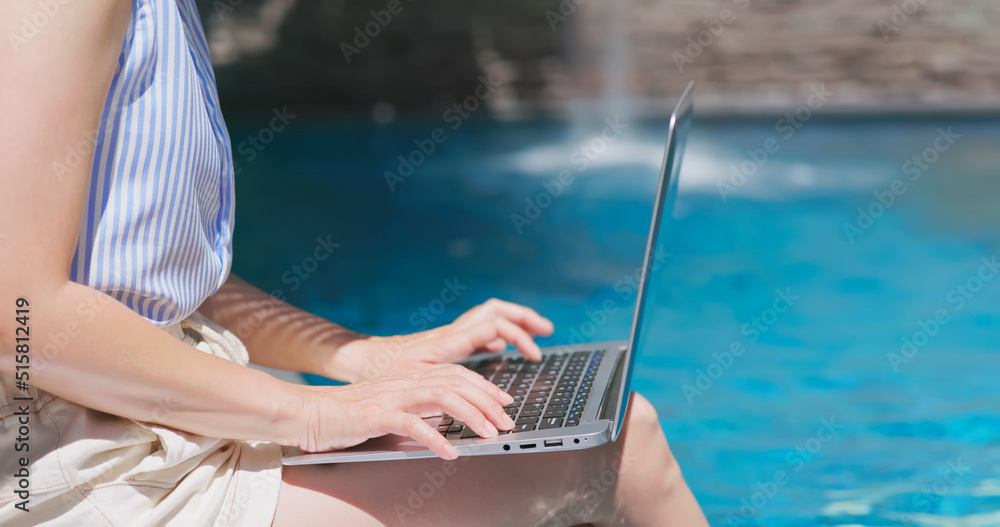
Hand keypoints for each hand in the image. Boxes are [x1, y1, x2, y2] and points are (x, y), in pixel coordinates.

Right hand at [296, 364, 515, 458]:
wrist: (308, 413)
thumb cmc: (348, 415)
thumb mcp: (390, 407)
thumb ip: (417, 408)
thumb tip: (448, 419)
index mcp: (409, 378)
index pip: (455, 374)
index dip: (484, 385)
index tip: (505, 400)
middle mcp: (404, 382)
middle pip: (456, 381)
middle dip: (487, 400)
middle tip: (506, 420)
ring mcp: (391, 396)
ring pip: (441, 396)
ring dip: (470, 415)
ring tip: (488, 433)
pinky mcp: (375, 414)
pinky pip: (411, 423)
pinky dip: (434, 437)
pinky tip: (449, 452)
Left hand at [339, 298, 553, 381]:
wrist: (359, 360)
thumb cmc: (380, 372)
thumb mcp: (413, 382)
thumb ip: (444, 387)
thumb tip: (477, 394)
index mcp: (449, 340)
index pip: (495, 324)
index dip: (521, 337)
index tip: (535, 356)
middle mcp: (451, 332)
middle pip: (497, 310)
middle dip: (525, 317)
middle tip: (546, 330)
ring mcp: (449, 335)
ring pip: (488, 316)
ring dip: (513, 321)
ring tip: (535, 332)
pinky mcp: (444, 342)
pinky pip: (477, 330)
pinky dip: (497, 335)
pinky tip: (502, 348)